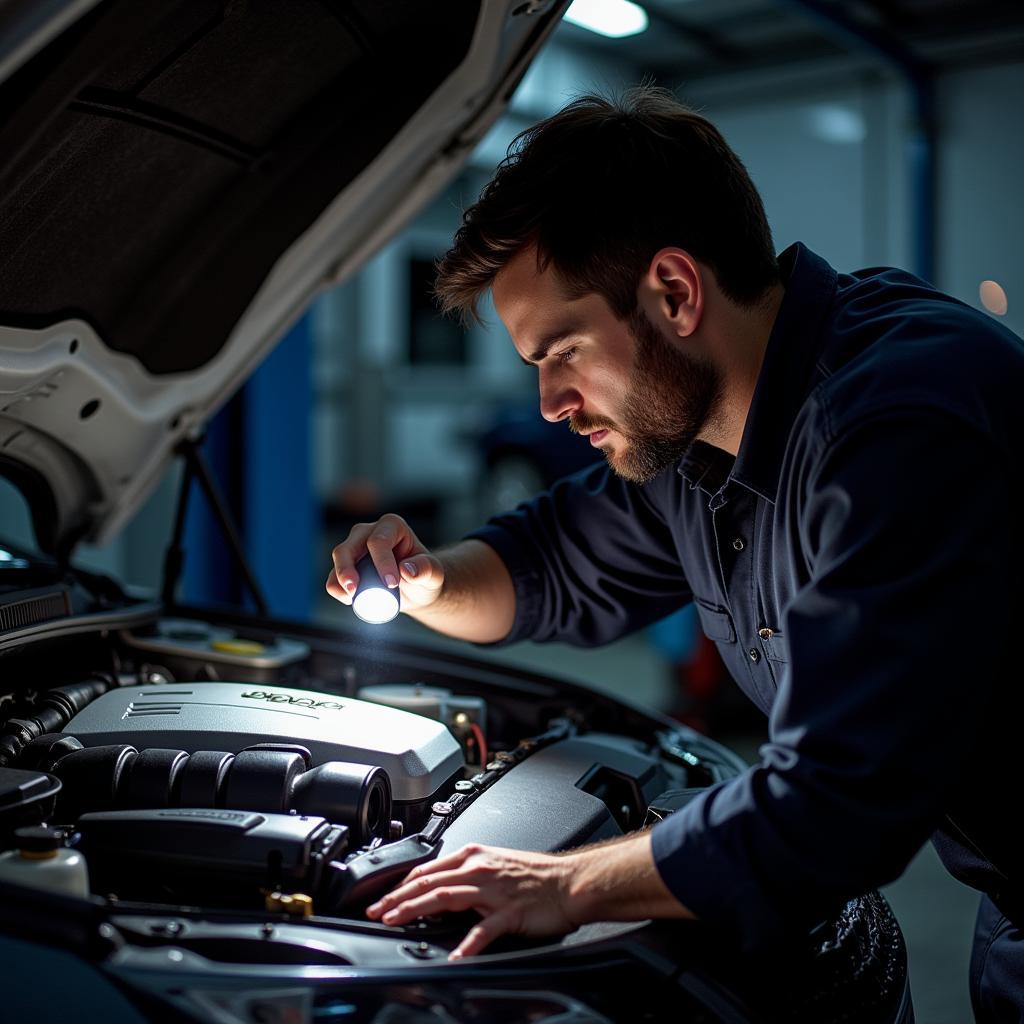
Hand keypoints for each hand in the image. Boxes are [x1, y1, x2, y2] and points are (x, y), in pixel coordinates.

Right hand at [327, 513, 443, 613]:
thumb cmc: (425, 576)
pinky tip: (349, 600)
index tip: (392, 584)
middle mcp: (369, 532)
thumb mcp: (434, 574)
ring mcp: (355, 548)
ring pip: (338, 558)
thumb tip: (407, 569)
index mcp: (392, 526)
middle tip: (355, 590)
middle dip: (348, 568)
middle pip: (349, 547)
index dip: (382, 562)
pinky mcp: (346, 566)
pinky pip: (333, 576)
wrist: (416, 589)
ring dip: (339, 578)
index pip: (379, 541)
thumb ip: (427, 570)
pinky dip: (336, 588)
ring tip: (351, 597)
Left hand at [365, 843, 579, 959]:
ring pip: (445, 897)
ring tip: (396, 921)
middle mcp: (478, 869)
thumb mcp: (495, 863)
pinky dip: (467, 944)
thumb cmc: (536, 875)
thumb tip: (439, 888)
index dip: (400, 883)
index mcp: (473, 856)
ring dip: (416, 910)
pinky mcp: (508, 912)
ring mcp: (492, 891)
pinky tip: (455, 956)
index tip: (382, 896)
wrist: (570, 882)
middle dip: (397, 897)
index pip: (427, 869)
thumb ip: (467, 873)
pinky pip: (483, 930)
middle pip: (428, 882)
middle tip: (376, 910)